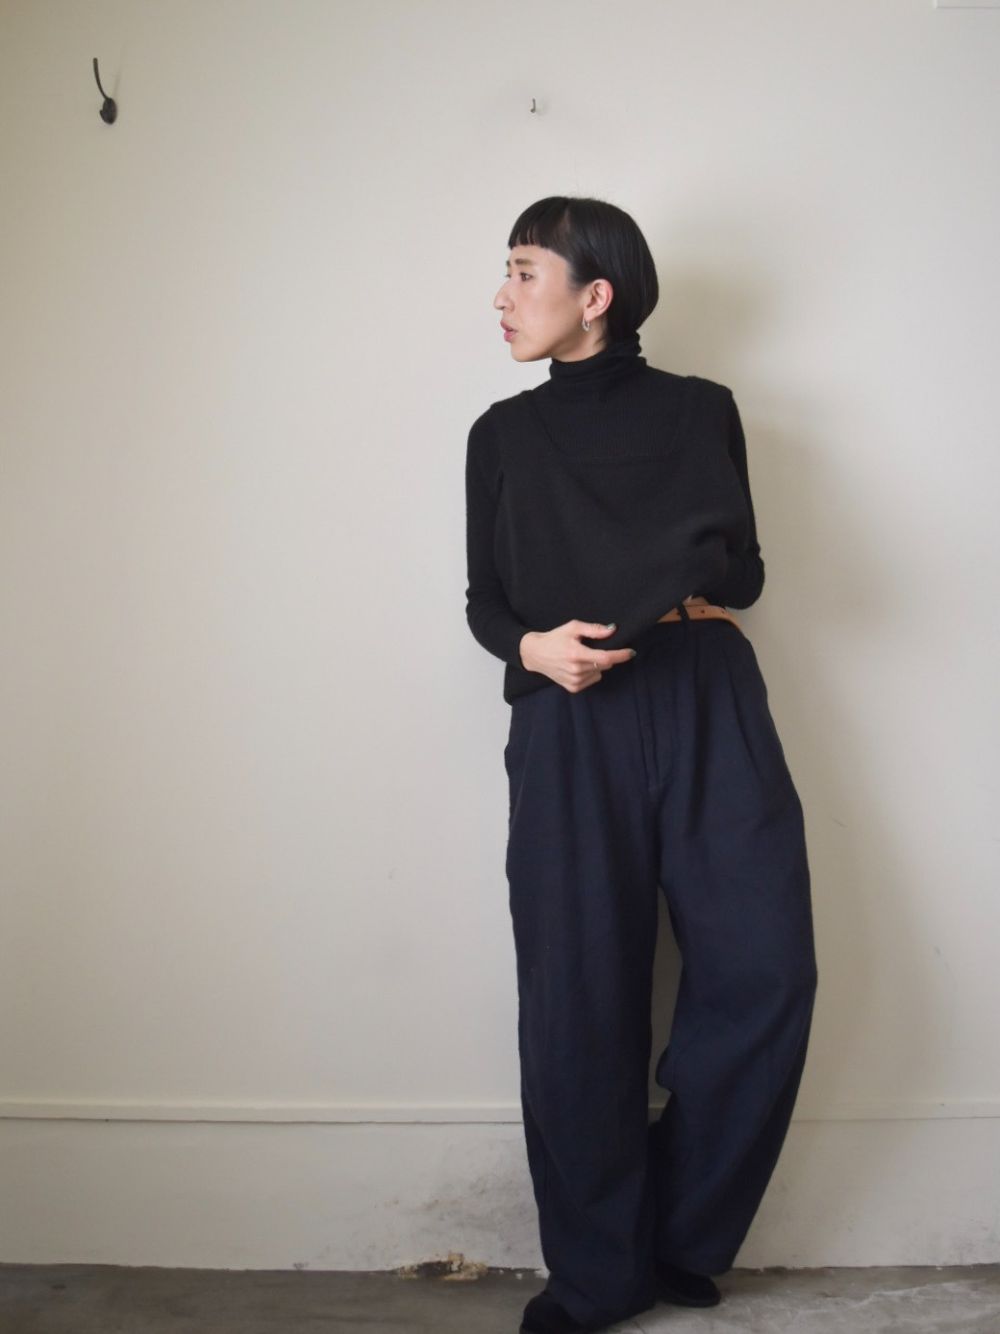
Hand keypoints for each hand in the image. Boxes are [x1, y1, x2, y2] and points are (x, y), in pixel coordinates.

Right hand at [519, 620, 635, 692]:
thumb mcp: (573, 627)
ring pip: (600, 673)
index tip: (631, 652)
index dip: (621, 655)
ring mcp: (574, 681)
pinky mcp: (573, 688)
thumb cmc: (555, 638)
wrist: (535, 654)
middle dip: (606, 656)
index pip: (606, 657)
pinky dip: (590, 673)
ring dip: (597, 664)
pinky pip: (592, 680)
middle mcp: (576, 670)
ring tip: (581, 657)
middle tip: (592, 648)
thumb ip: (593, 629)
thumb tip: (612, 630)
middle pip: (604, 665)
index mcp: (576, 654)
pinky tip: (578, 666)